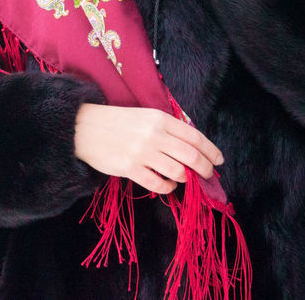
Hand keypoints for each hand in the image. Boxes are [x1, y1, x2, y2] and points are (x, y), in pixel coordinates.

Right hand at [73, 103, 223, 194]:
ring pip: (177, 172)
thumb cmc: (117, 121)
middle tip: (208, 174)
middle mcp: (154, 135)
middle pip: (190, 155)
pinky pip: (158, 184)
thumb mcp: (145, 116)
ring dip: (185, 178)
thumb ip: (167, 128)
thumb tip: (192, 147)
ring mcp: (142, 152)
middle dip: (205, 168)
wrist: (84, 127)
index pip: (194, 136)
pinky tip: (168, 185)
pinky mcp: (129, 168)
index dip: (210, 150)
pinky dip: (168, 187)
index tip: (219, 160)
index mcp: (159, 119)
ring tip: (184, 178)